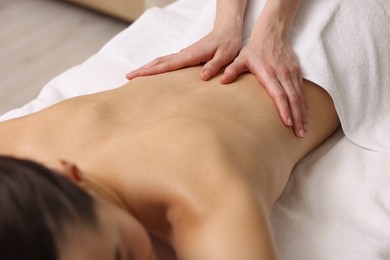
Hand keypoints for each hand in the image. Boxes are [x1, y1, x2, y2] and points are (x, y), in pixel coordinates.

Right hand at [126, 28, 241, 80]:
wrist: (227, 30)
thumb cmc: (228, 43)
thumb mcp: (225, 55)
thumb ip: (214, 65)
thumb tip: (202, 77)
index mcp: (191, 55)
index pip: (168, 65)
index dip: (152, 71)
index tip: (137, 76)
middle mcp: (184, 53)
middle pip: (159, 61)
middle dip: (143, 69)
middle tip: (128, 77)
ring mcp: (184, 54)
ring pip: (162, 61)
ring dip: (148, 67)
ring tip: (136, 75)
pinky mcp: (186, 55)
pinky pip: (169, 62)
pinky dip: (158, 67)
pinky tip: (155, 72)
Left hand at [220, 33, 307, 137]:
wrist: (272, 33)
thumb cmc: (254, 49)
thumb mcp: (241, 58)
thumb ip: (232, 70)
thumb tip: (222, 80)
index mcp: (269, 73)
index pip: (279, 94)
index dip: (284, 109)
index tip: (287, 123)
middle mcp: (283, 74)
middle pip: (293, 99)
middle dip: (297, 118)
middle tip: (299, 134)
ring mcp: (292, 74)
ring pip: (300, 97)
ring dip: (303, 114)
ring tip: (304, 130)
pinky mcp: (297, 73)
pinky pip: (302, 92)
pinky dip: (304, 105)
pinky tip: (305, 116)